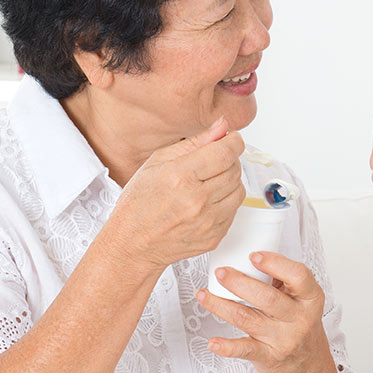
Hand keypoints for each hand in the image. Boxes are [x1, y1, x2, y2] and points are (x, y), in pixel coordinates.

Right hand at [102, 116, 245, 271]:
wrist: (133, 244)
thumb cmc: (139, 204)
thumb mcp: (157, 162)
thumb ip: (194, 142)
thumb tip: (222, 127)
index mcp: (181, 177)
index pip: (226, 152)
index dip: (233, 142)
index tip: (230, 140)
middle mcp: (197, 200)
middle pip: (235, 169)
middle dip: (228, 160)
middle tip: (212, 162)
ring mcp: (207, 222)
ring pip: (239, 190)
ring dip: (229, 182)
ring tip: (207, 183)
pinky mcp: (214, 236)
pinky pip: (234, 211)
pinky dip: (225, 202)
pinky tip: (206, 202)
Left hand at [196, 252, 337, 372]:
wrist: (306, 363)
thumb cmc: (299, 323)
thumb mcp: (301, 299)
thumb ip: (282, 279)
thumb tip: (251, 257)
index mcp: (310, 298)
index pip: (298, 276)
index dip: (275, 264)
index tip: (253, 256)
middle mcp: (299, 318)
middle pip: (268, 298)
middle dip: (239, 283)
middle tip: (221, 272)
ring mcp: (284, 339)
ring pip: (248, 319)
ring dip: (221, 305)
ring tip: (204, 294)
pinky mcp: (268, 357)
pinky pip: (245, 350)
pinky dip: (227, 346)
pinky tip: (213, 341)